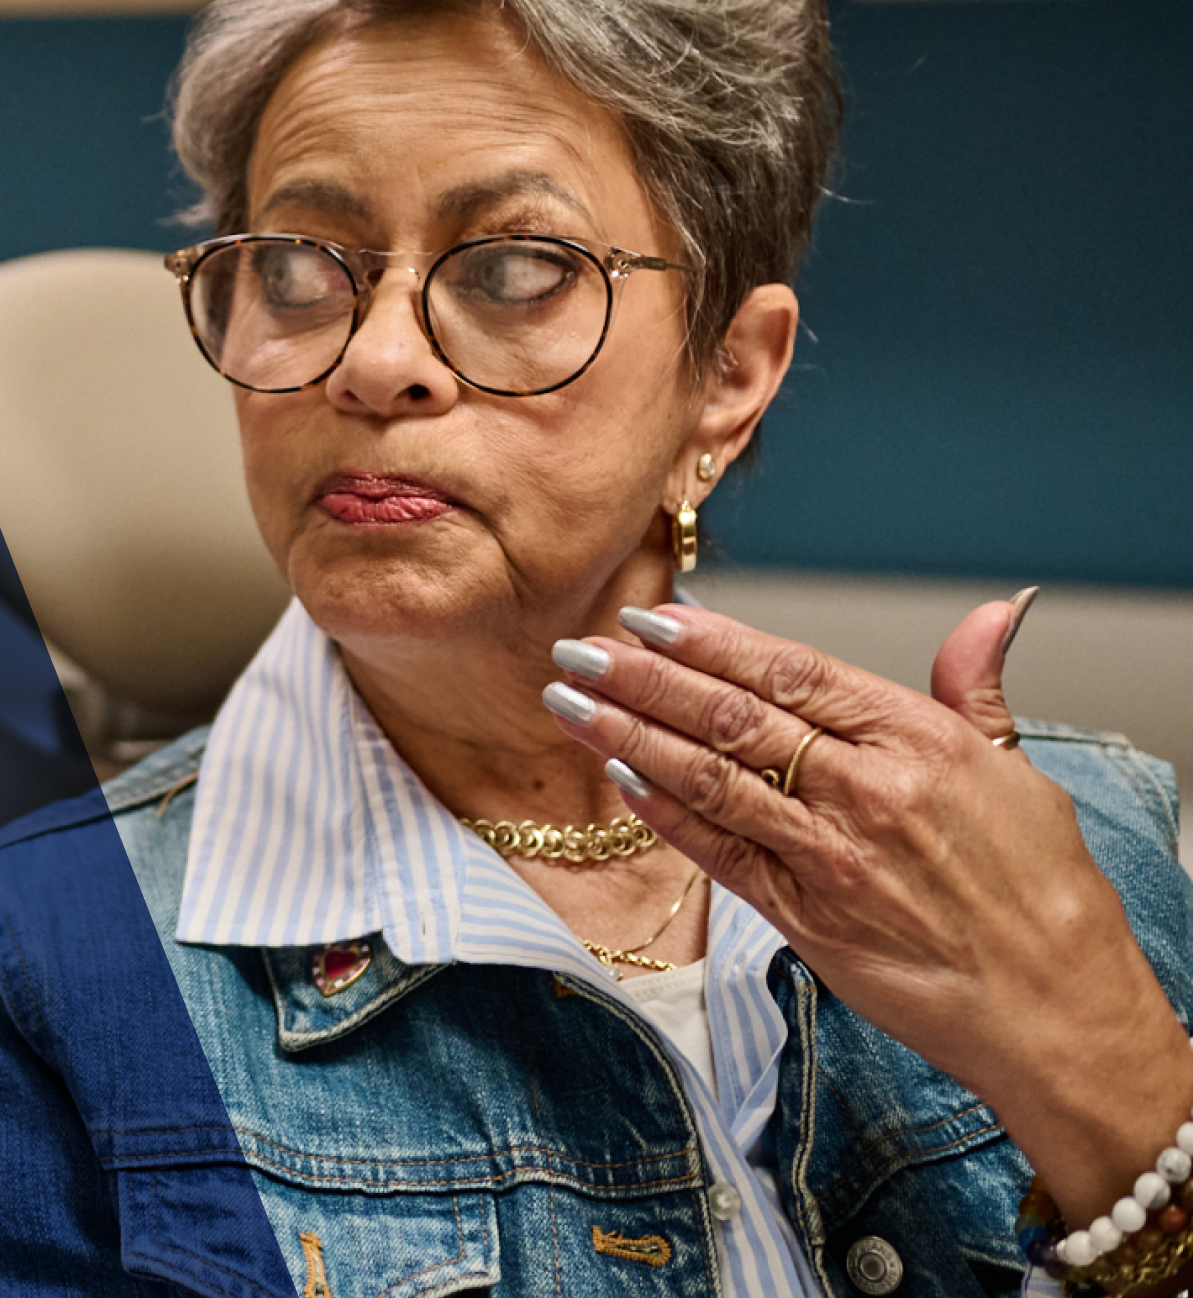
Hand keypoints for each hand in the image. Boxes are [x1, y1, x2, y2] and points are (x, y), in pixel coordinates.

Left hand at [543, 592, 1192, 1219]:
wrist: (1055, 1010)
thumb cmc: (1042, 893)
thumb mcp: (1020, 771)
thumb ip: (975, 688)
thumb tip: (989, 614)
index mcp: (918, 739)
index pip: (792, 670)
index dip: (713, 640)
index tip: (651, 616)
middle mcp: (867, 790)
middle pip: (732, 716)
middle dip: (644, 677)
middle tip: (579, 648)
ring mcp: (829, 855)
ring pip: (709, 777)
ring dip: (628, 734)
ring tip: (569, 700)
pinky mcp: (803, 915)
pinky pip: (717, 851)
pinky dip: (662, 811)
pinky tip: (615, 775)